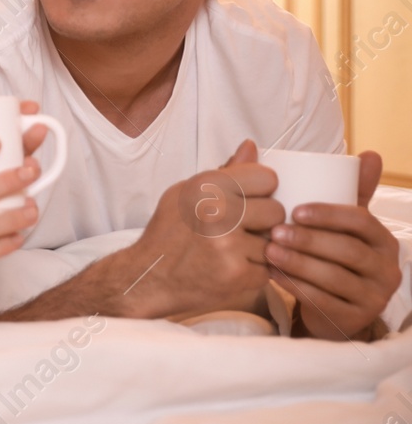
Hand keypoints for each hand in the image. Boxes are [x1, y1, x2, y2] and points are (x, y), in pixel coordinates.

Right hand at [121, 139, 283, 318]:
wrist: (148, 277)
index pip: (267, 178)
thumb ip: (225, 173)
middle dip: (262, 223)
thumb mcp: (187, 193)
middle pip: (276, 211)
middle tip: (238, 231)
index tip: (248, 201)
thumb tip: (251, 146)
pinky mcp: (237, 274)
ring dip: (257, 250)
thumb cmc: (169, 233)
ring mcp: (229, 245)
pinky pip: (268, 269)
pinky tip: (229, 269)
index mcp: (206, 185)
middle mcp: (218, 211)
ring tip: (230, 252)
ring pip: (273, 242)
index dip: (261, 191)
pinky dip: (252, 273)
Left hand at [268, 151, 401, 340]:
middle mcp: (387, 270)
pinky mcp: (354, 320)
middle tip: (276, 231)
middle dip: (309, 239)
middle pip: (348, 251)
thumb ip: (351, 190)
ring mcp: (373, 298)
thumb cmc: (333, 254)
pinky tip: (271, 274)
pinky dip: (294, 286)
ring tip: (268, 251)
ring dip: (298, 262)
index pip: (362, 221)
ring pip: (334, 277)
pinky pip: (323, 302)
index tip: (296, 209)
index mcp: (384, 241)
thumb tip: (368, 152)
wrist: (332, 307)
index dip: (330, 214)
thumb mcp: (343, 224)